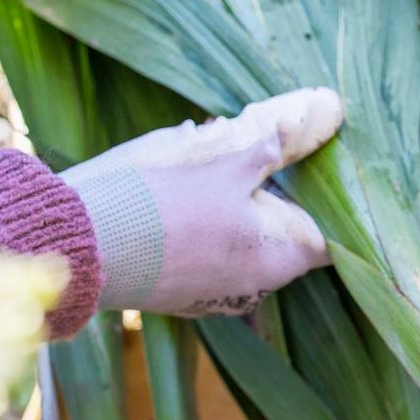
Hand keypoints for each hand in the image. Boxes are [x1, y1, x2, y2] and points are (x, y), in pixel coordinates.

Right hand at [62, 90, 342, 316]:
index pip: (328, 245)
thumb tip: (306, 123)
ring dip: (242, 222)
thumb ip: (266, 151)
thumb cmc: (166, 207)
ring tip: (227, 182)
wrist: (88, 246)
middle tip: (275, 170)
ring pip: (245, 255)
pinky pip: (208, 265)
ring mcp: (215, 297)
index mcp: (276, 261)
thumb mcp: (223, 170)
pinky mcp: (180, 296)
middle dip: (282, 210)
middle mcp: (253, 288)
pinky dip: (208, 238)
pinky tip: (190, 208)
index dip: (332, 213)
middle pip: (286, 248)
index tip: (326, 183)